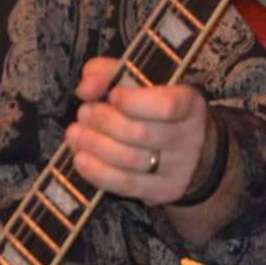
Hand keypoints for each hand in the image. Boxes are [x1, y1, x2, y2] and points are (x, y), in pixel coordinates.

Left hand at [64, 58, 212, 205]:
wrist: (190, 150)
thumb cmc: (154, 106)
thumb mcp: (137, 79)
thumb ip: (108, 72)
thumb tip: (85, 88)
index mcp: (190, 104)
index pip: (166, 106)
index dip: (133, 102)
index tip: (112, 95)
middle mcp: (190, 138)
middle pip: (141, 134)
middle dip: (104, 122)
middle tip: (83, 113)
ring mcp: (179, 169)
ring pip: (130, 160)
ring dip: (95, 146)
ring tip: (75, 134)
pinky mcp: (164, 191)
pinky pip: (126, 185)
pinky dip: (97, 172)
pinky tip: (80, 159)